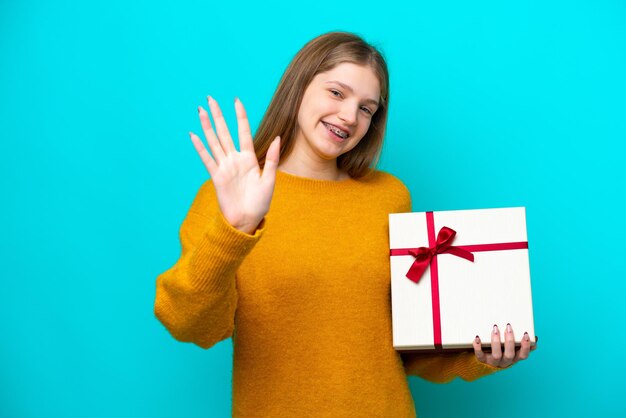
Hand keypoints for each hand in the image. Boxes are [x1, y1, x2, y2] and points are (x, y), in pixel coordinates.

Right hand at [189, 96, 280, 234]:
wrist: (247, 220)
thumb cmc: (260, 203)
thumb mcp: (270, 179)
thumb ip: (272, 158)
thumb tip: (278, 138)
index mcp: (249, 159)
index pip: (243, 132)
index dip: (240, 116)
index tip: (236, 100)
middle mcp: (235, 160)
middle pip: (225, 132)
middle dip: (218, 115)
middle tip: (210, 98)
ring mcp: (224, 167)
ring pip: (214, 142)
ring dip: (207, 126)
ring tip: (201, 111)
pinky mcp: (216, 177)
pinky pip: (207, 159)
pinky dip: (200, 147)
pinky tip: (193, 135)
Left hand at [473, 323, 536, 368]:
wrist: (484, 360)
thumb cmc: (502, 350)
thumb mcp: (513, 349)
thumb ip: (522, 344)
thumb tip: (534, 338)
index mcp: (514, 358)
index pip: (523, 355)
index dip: (525, 346)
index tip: (525, 334)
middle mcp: (505, 361)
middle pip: (510, 354)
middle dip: (509, 340)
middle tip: (508, 326)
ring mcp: (493, 361)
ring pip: (496, 354)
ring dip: (496, 341)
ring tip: (495, 328)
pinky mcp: (482, 360)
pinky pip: (480, 355)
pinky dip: (478, 346)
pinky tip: (477, 337)